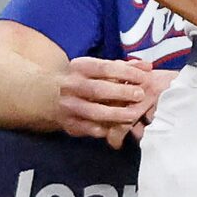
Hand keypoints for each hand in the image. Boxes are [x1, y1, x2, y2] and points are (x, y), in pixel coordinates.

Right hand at [54, 57, 173, 146]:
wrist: (49, 95)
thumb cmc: (86, 80)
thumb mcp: (99, 69)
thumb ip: (124, 67)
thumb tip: (147, 67)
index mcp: (79, 67)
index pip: (105, 68)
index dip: (126, 73)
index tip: (144, 78)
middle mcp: (70, 85)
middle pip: (98, 90)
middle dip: (121, 93)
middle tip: (140, 96)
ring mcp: (67, 105)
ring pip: (93, 112)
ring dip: (115, 114)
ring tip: (133, 115)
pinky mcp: (68, 123)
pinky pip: (87, 128)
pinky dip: (103, 129)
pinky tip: (117, 129)